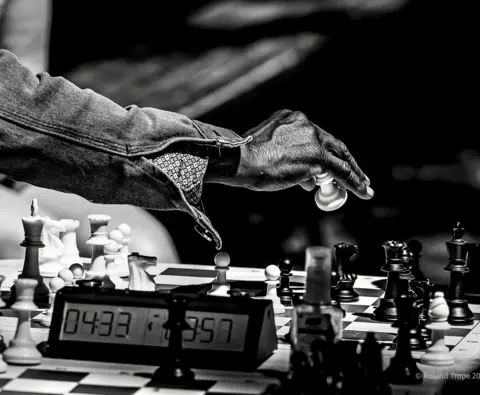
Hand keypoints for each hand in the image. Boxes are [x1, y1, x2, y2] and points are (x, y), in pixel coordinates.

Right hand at [218, 110, 373, 199]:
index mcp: (292, 118)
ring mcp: (313, 139)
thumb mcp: (270, 151)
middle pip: (334, 144)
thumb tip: (309, 179)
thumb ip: (291, 159)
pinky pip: (341, 171)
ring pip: (340, 157)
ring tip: (363, 186)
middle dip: (348, 161)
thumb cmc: (248, 160)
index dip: (327, 151)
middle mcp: (305, 124)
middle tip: (359, 174)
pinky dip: (354, 182)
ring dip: (353, 173)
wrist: (242, 160)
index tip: (332, 161)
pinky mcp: (318, 156)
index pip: (317, 137)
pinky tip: (363, 191)